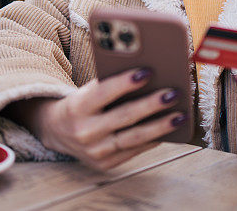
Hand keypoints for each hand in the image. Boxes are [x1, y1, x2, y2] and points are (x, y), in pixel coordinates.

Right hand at [19, 68, 186, 169]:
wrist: (56, 131)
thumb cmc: (80, 103)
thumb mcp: (85, 92)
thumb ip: (108, 86)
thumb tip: (147, 78)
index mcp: (77, 107)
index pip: (103, 92)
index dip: (125, 82)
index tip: (148, 71)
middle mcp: (85, 132)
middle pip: (124, 116)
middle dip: (152, 105)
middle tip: (174, 94)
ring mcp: (95, 152)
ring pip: (134, 137)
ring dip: (160, 126)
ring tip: (180, 115)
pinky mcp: (105, 164)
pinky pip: (134, 151)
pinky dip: (152, 140)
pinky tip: (168, 130)